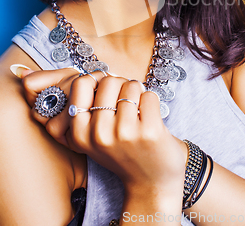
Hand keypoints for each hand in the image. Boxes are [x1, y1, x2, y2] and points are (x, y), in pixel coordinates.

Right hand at [21, 69, 186, 196]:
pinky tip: (150, 118)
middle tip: (127, 101)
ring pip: (131, 85)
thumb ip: (88, 108)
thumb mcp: (94, 137)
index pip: (81, 84)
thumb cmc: (123, 152)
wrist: (150, 183)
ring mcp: (124, 133)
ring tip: (138, 112)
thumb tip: (96, 73)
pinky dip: (152, 101)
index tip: (107, 89)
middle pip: (109, 81)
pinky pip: (149, 95)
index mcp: (80, 133)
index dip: (97, 79)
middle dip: (121, 84)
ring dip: (138, 93)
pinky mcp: (149, 132)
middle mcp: (99, 134)